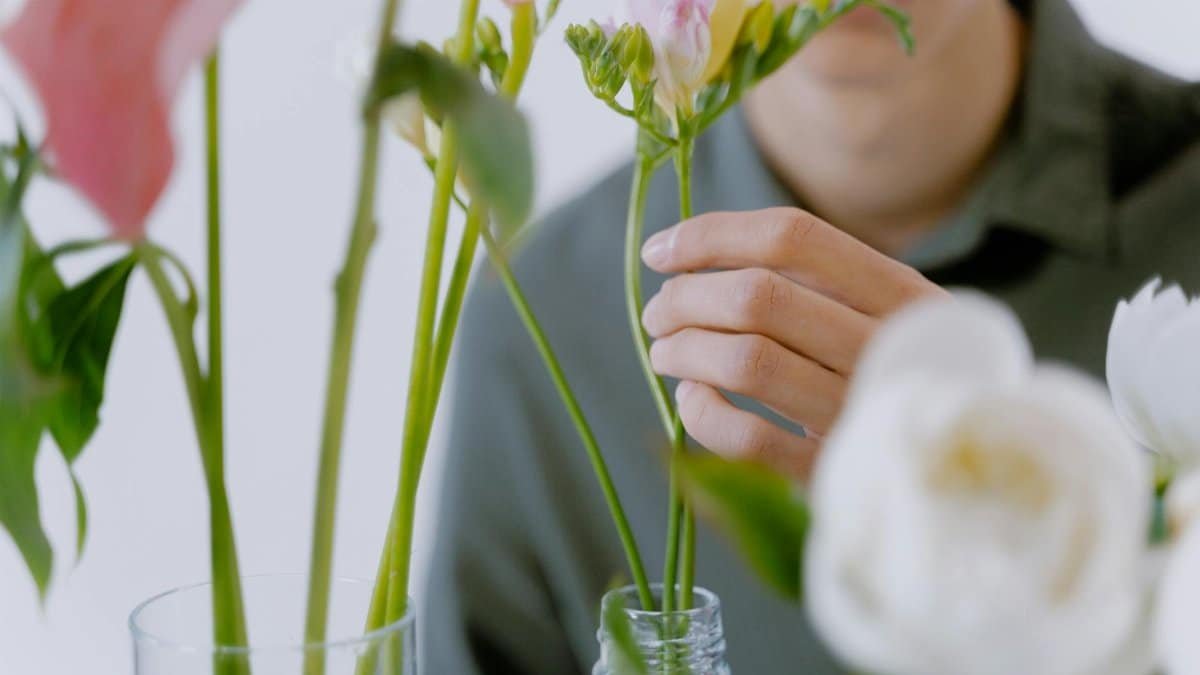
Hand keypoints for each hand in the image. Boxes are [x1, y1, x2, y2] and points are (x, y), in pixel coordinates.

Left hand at [641, 207, 946, 478]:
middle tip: (660, 313)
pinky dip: (703, 414)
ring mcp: (862, 412)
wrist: (963, 472)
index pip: (793, 237)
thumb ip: (808, 279)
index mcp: (902, 292)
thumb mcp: (879, 314)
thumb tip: (681, 251)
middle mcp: (887, 347)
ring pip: (746, 362)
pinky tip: (694, 399)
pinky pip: (748, 439)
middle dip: (686, 299)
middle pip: (758, 297)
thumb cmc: (894, 373)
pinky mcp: (835, 473)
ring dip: (684, 351)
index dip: (712, 236)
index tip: (660, 251)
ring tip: (667, 352)